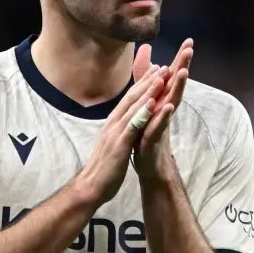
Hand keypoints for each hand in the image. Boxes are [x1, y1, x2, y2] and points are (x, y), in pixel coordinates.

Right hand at [76, 65, 167, 204]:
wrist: (92, 186)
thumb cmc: (104, 167)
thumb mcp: (113, 142)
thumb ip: (119, 129)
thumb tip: (125, 120)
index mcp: (112, 123)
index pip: (128, 99)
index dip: (142, 84)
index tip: (155, 71)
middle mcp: (113, 123)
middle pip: (131, 98)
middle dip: (147, 81)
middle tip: (162, 66)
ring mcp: (115, 133)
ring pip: (133, 108)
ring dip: (147, 91)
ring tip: (161, 77)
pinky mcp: (119, 145)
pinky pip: (133, 126)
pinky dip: (143, 113)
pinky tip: (153, 104)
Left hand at [130, 39, 193, 179]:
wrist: (149, 164)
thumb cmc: (148, 131)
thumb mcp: (147, 102)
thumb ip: (146, 78)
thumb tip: (150, 57)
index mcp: (163, 99)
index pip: (173, 76)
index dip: (180, 59)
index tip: (189, 40)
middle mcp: (165, 108)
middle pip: (176, 84)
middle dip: (183, 66)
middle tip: (190, 49)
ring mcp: (161, 122)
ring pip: (171, 102)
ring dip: (178, 87)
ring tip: (183, 72)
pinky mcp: (155, 137)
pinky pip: (160, 124)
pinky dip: (164, 115)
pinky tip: (169, 105)